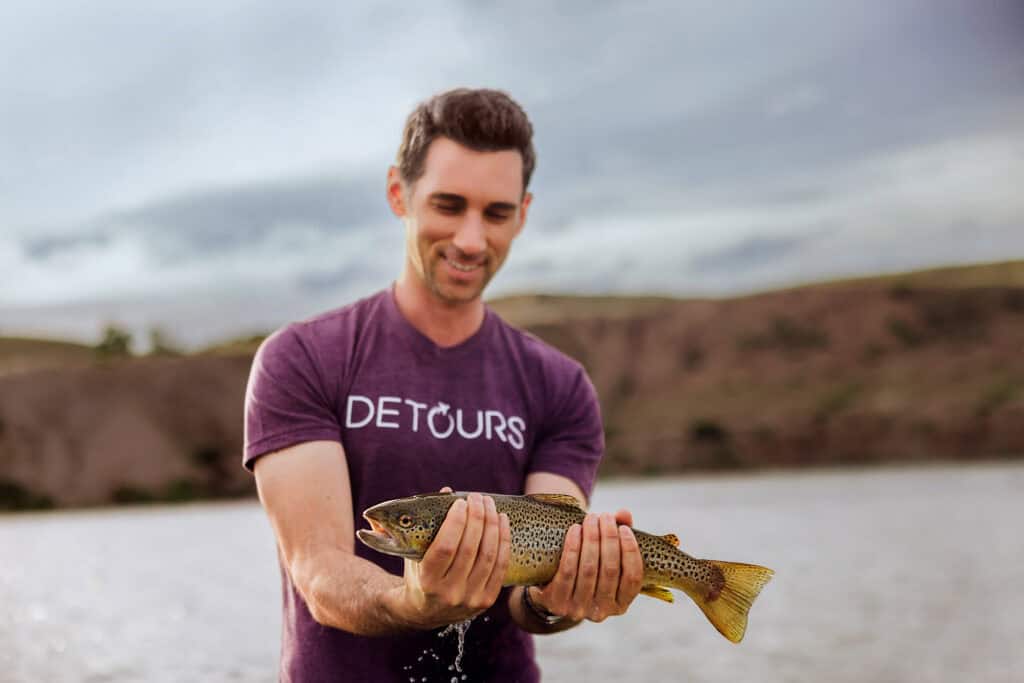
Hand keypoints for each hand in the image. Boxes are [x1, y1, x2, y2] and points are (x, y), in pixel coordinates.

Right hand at [396, 489, 510, 628]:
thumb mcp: (413, 553)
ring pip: (488, 556)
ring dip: (492, 526)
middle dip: (477, 518)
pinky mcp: (486, 601)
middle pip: (470, 548)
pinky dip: (504, 541)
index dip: (456, 522)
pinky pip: (500, 566)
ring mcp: (470, 599)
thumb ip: (428, 524)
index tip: (461, 501)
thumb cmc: (418, 574)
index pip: (446, 547)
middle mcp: (449, 593)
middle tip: (478, 498)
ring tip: (490, 506)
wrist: (424, 613)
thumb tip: (447, 490)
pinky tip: (502, 522)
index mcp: (427, 581)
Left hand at [530, 508, 642, 622]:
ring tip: (590, 518)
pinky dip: (573, 548)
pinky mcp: (557, 602)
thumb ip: (619, 535)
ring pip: (589, 569)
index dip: (631, 551)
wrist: (550, 588)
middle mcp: (602, 612)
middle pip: (610, 570)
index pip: (633, 578)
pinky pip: (567, 571)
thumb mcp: (605, 557)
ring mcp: (578, 609)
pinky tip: (575, 530)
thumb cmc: (586, 568)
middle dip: (609, 538)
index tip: (624, 528)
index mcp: (620, 604)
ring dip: (591, 539)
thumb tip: (625, 514)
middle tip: (604, 516)